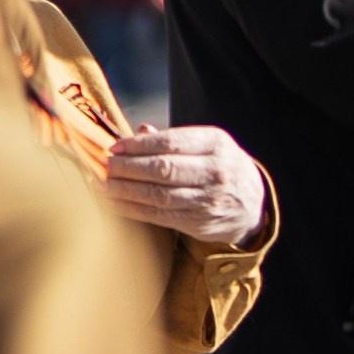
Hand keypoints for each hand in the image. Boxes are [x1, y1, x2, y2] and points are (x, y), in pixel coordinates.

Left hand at [103, 125, 269, 247]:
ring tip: (101, 186)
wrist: (251, 205)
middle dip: (129, 169)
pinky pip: (159, 216)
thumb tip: (139, 130)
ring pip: (159, 195)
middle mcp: (215, 171)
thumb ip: (174, 139)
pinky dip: (133, 210)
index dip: (139, 146)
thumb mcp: (207, 145)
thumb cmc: (220, 167)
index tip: (114, 147)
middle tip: (104, 167)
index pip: (171, 143)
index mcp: (216, 143)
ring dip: (125, 191)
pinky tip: (114, 203)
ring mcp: (208, 199)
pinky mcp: (198, 222)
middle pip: (164, 170)